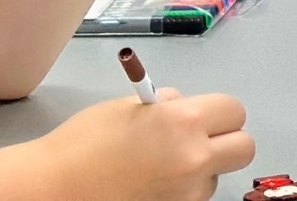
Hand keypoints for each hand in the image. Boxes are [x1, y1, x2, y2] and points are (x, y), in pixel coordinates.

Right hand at [33, 89, 253, 200]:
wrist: (52, 189)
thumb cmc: (84, 142)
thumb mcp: (129, 107)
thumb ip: (166, 105)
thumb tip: (184, 106)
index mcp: (183, 121)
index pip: (234, 110)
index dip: (219, 113)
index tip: (203, 117)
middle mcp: (194, 159)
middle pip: (244, 148)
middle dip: (226, 142)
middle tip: (199, 142)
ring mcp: (186, 194)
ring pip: (216, 178)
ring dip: (202, 171)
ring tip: (162, 168)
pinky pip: (193, 199)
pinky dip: (182, 192)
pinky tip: (152, 187)